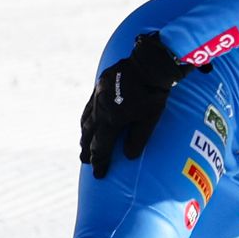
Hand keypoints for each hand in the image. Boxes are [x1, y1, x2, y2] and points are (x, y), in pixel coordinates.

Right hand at [80, 32, 188, 178]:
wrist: (150, 63)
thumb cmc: (154, 93)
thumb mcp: (150, 119)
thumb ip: (138, 139)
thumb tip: (127, 156)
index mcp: (111, 120)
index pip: (101, 147)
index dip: (100, 162)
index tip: (98, 174)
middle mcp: (99, 109)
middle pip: (89, 134)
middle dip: (87, 149)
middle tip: (85, 161)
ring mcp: (97, 96)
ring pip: (86, 119)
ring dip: (85, 133)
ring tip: (83, 144)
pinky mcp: (100, 85)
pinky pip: (89, 105)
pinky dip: (87, 116)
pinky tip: (88, 120)